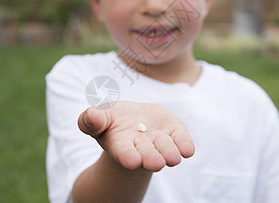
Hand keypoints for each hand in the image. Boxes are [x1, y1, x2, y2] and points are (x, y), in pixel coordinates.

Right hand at [78, 101, 194, 171]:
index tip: (132, 161)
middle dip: (151, 158)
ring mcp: (160, 141)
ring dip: (169, 152)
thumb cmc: (112, 121)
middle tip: (156, 163)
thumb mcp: (99, 117)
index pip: (124, 152)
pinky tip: (187, 150)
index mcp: (121, 145)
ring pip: (165, 149)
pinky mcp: (174, 133)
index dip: (128, 156)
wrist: (135, 120)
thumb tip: (91, 115)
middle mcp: (142, 147)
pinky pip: (181, 140)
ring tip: (172, 158)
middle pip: (147, 154)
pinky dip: (184, 145)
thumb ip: (91, 119)